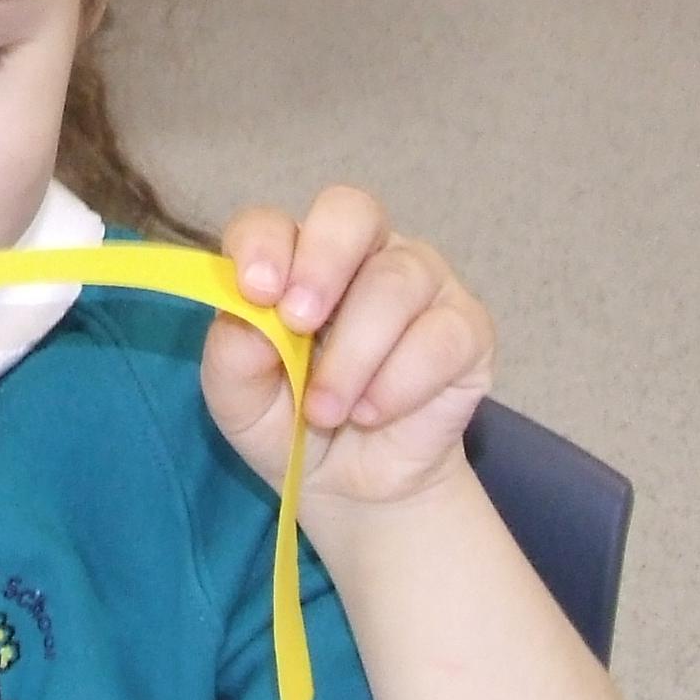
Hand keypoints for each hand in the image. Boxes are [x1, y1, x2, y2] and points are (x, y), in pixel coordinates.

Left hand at [201, 187, 494, 509]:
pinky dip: (401, 381)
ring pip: (397, 281)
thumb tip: (248, 315)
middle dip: (322, 263)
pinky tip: (373, 412)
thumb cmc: (289, 426)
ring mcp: (422, 285)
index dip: (265, 244)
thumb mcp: (240, 401)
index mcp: (295, 259)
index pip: (274, 223)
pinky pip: (444, 335)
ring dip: (354, 353)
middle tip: (299, 322)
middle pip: (352, 213)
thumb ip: (233, 354)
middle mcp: (362, 256)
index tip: (256, 291)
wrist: (353, 486)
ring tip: (327, 412)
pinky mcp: (466, 330)